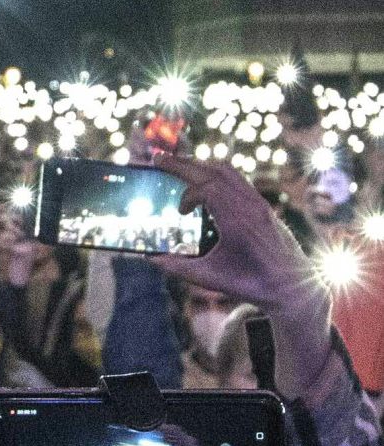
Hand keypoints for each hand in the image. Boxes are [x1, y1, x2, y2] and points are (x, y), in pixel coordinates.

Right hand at [154, 153, 331, 400]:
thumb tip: (152, 259)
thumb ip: (179, 268)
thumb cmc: (253, 284)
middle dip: (183, 163)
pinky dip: (216, 174)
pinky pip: (237, 179)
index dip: (187, 195)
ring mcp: (259, 203)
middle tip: (159, 158)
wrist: (293, 287)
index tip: (180, 212)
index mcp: (237, 222)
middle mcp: (250, 206)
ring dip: (201, 165)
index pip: (207, 188)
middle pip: (214, 171)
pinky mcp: (263, 205)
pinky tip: (204, 182)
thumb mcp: (211, 280)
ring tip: (179, 165)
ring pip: (227, 171)